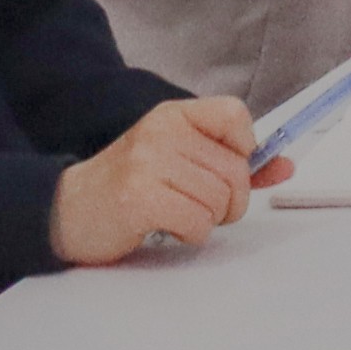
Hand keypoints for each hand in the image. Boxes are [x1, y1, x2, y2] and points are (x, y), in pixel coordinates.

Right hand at [53, 96, 270, 264]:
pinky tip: (166, 227)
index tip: (227, 169)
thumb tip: (286, 166)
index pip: (235, 115)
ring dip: (207, 220)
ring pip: (219, 200)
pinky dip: (191, 234)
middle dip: (229, 201)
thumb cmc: (127, 186)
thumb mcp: (178, 161)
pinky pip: (198, 222)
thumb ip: (231, 162)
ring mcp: (148, 163)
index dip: (244, 149)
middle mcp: (161, 132)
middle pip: (235, 170)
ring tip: (177, 215)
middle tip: (201, 208)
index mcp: (173, 116)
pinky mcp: (139, 198)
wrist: (64, 211)